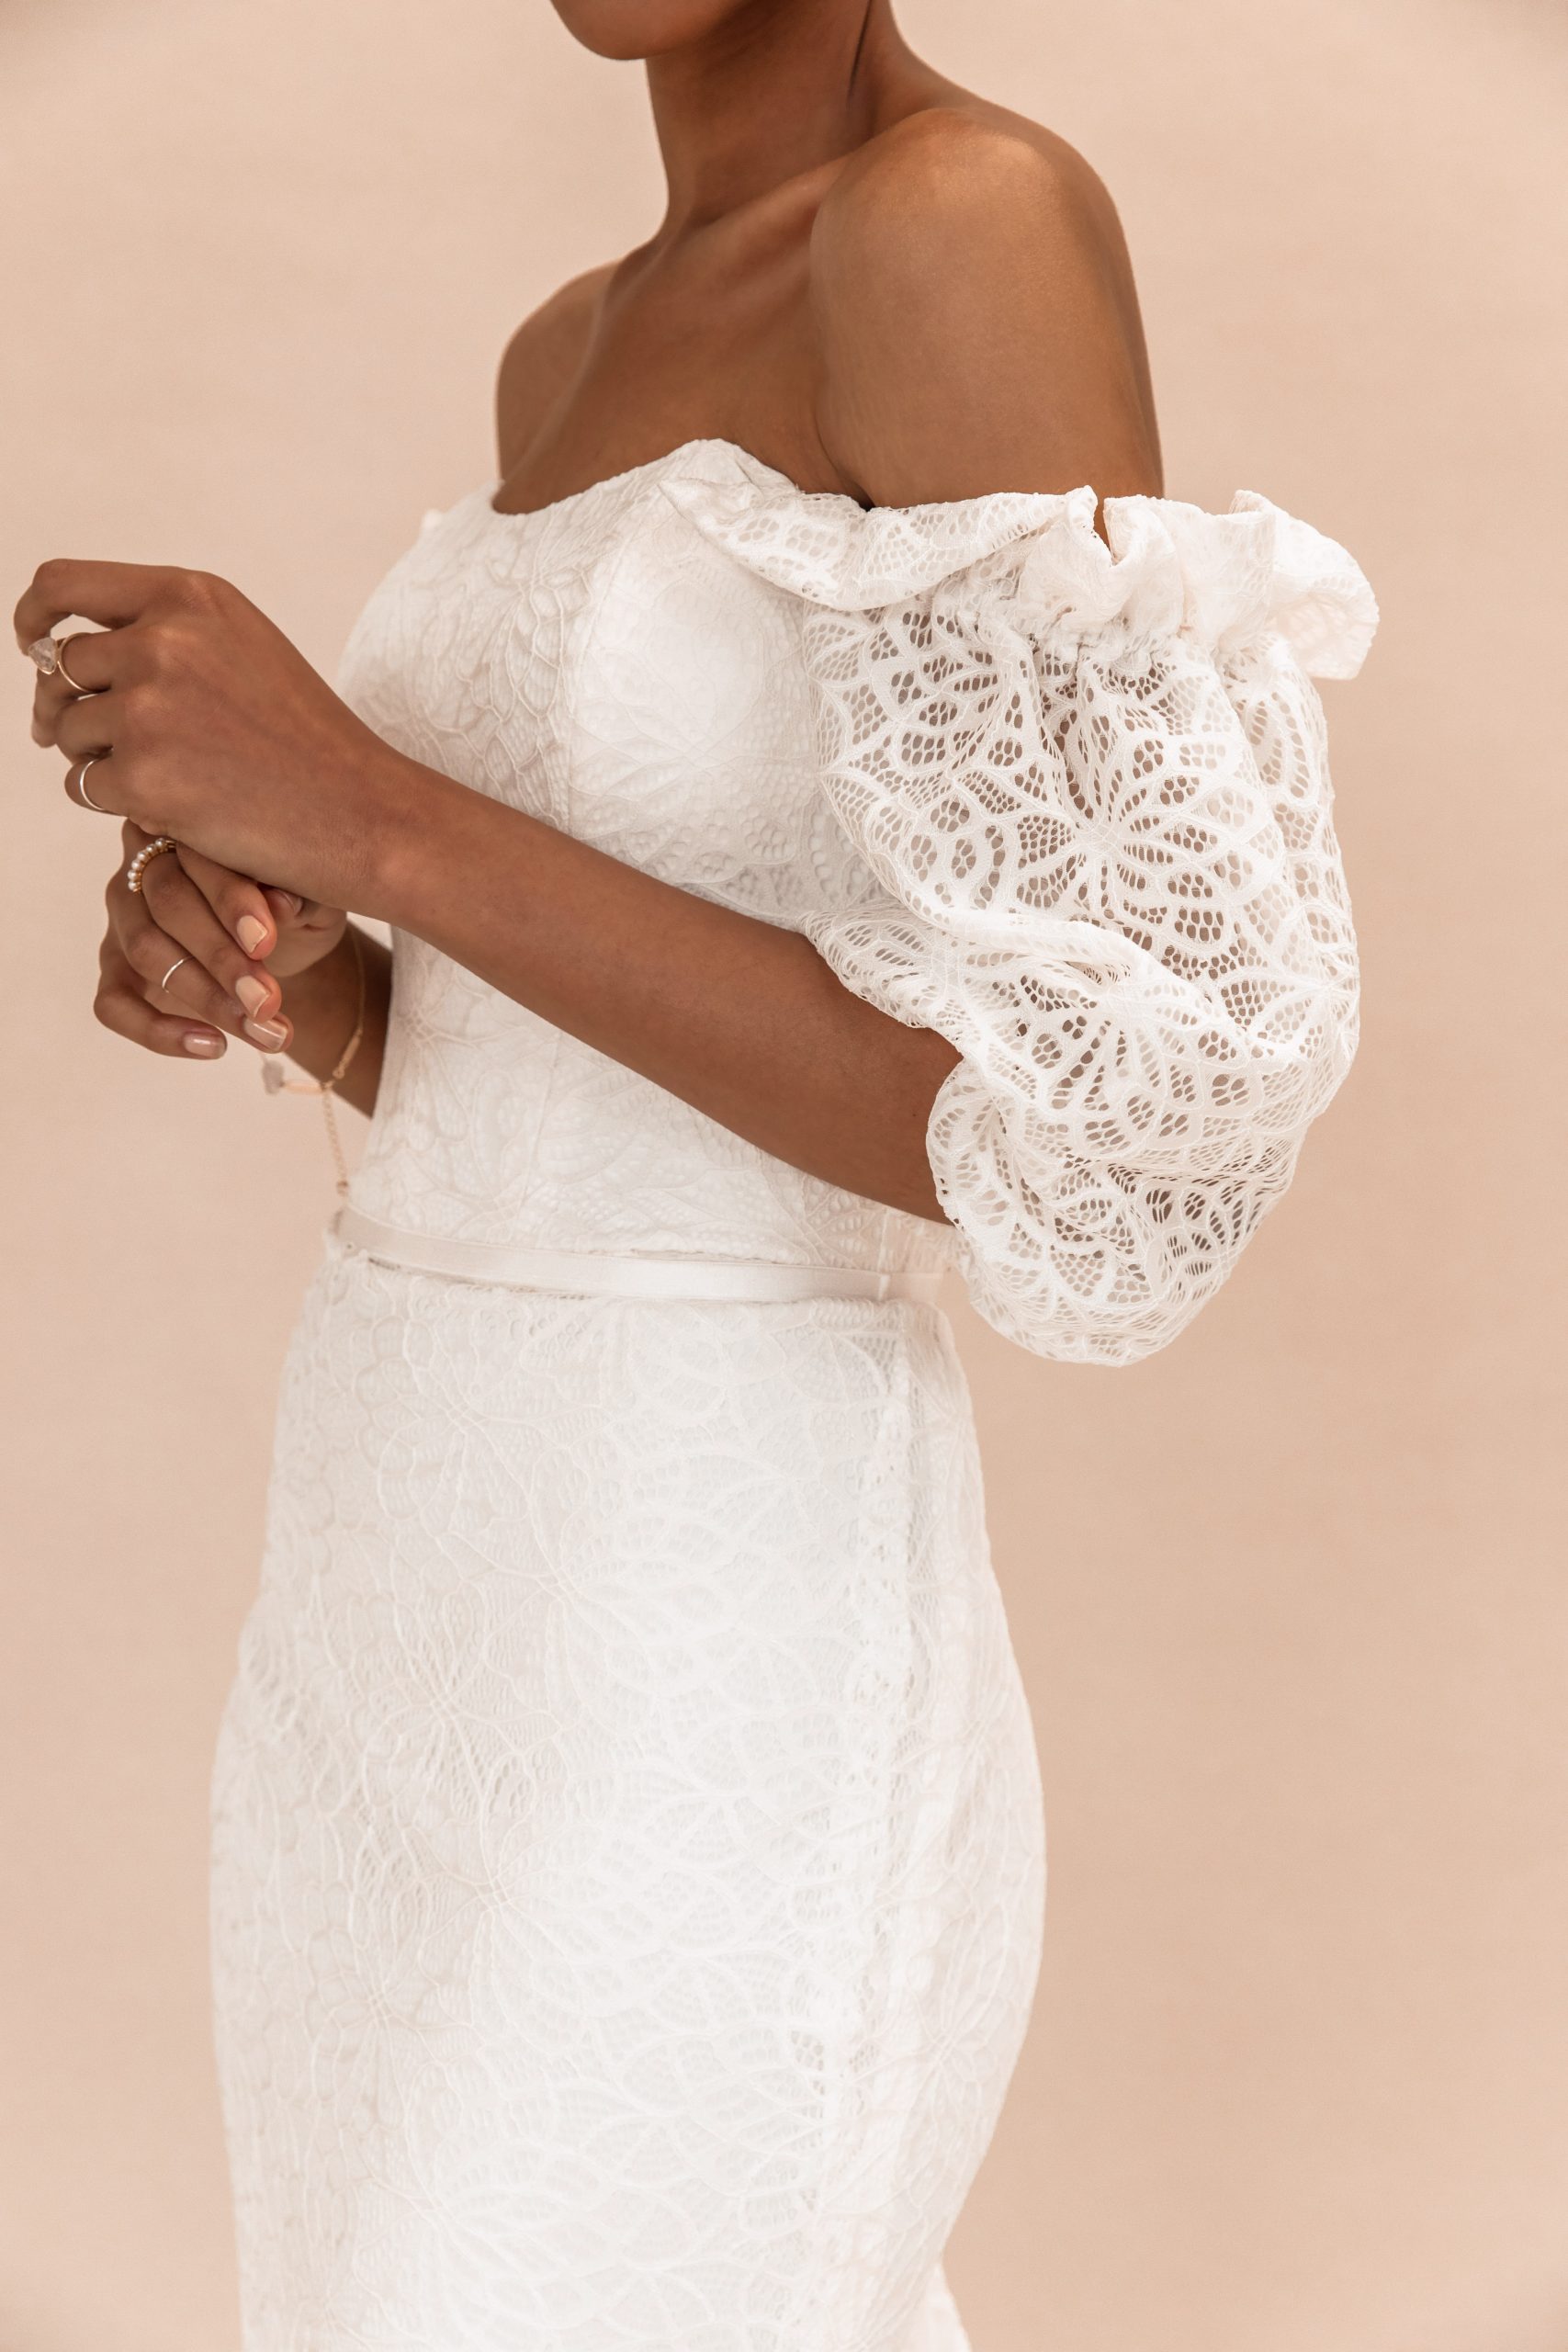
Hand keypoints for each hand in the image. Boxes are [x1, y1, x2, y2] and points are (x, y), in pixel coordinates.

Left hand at [16, 560, 417, 906]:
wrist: (362, 812)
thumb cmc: (307, 740)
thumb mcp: (242, 649)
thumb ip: (165, 631)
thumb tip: (58, 651)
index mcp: (189, 597)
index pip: (64, 586)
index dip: (34, 618)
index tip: (31, 645)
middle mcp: (163, 639)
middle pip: (60, 665)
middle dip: (63, 706)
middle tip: (84, 740)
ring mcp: (149, 707)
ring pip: (67, 729)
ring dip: (94, 757)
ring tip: (158, 779)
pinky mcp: (143, 775)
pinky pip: (84, 786)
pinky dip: (115, 803)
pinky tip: (170, 809)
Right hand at [97, 821, 347, 1061]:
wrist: (286, 949)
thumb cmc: (295, 907)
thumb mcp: (314, 895)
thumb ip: (301, 890)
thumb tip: (284, 902)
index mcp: (190, 826)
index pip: (197, 854)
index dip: (230, 899)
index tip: (265, 941)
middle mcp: (145, 863)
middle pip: (167, 904)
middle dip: (221, 959)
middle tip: (267, 1002)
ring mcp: (124, 917)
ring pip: (145, 952)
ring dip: (206, 999)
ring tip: (264, 1031)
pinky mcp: (116, 969)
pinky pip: (113, 1004)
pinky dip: (158, 1031)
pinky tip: (213, 1046)